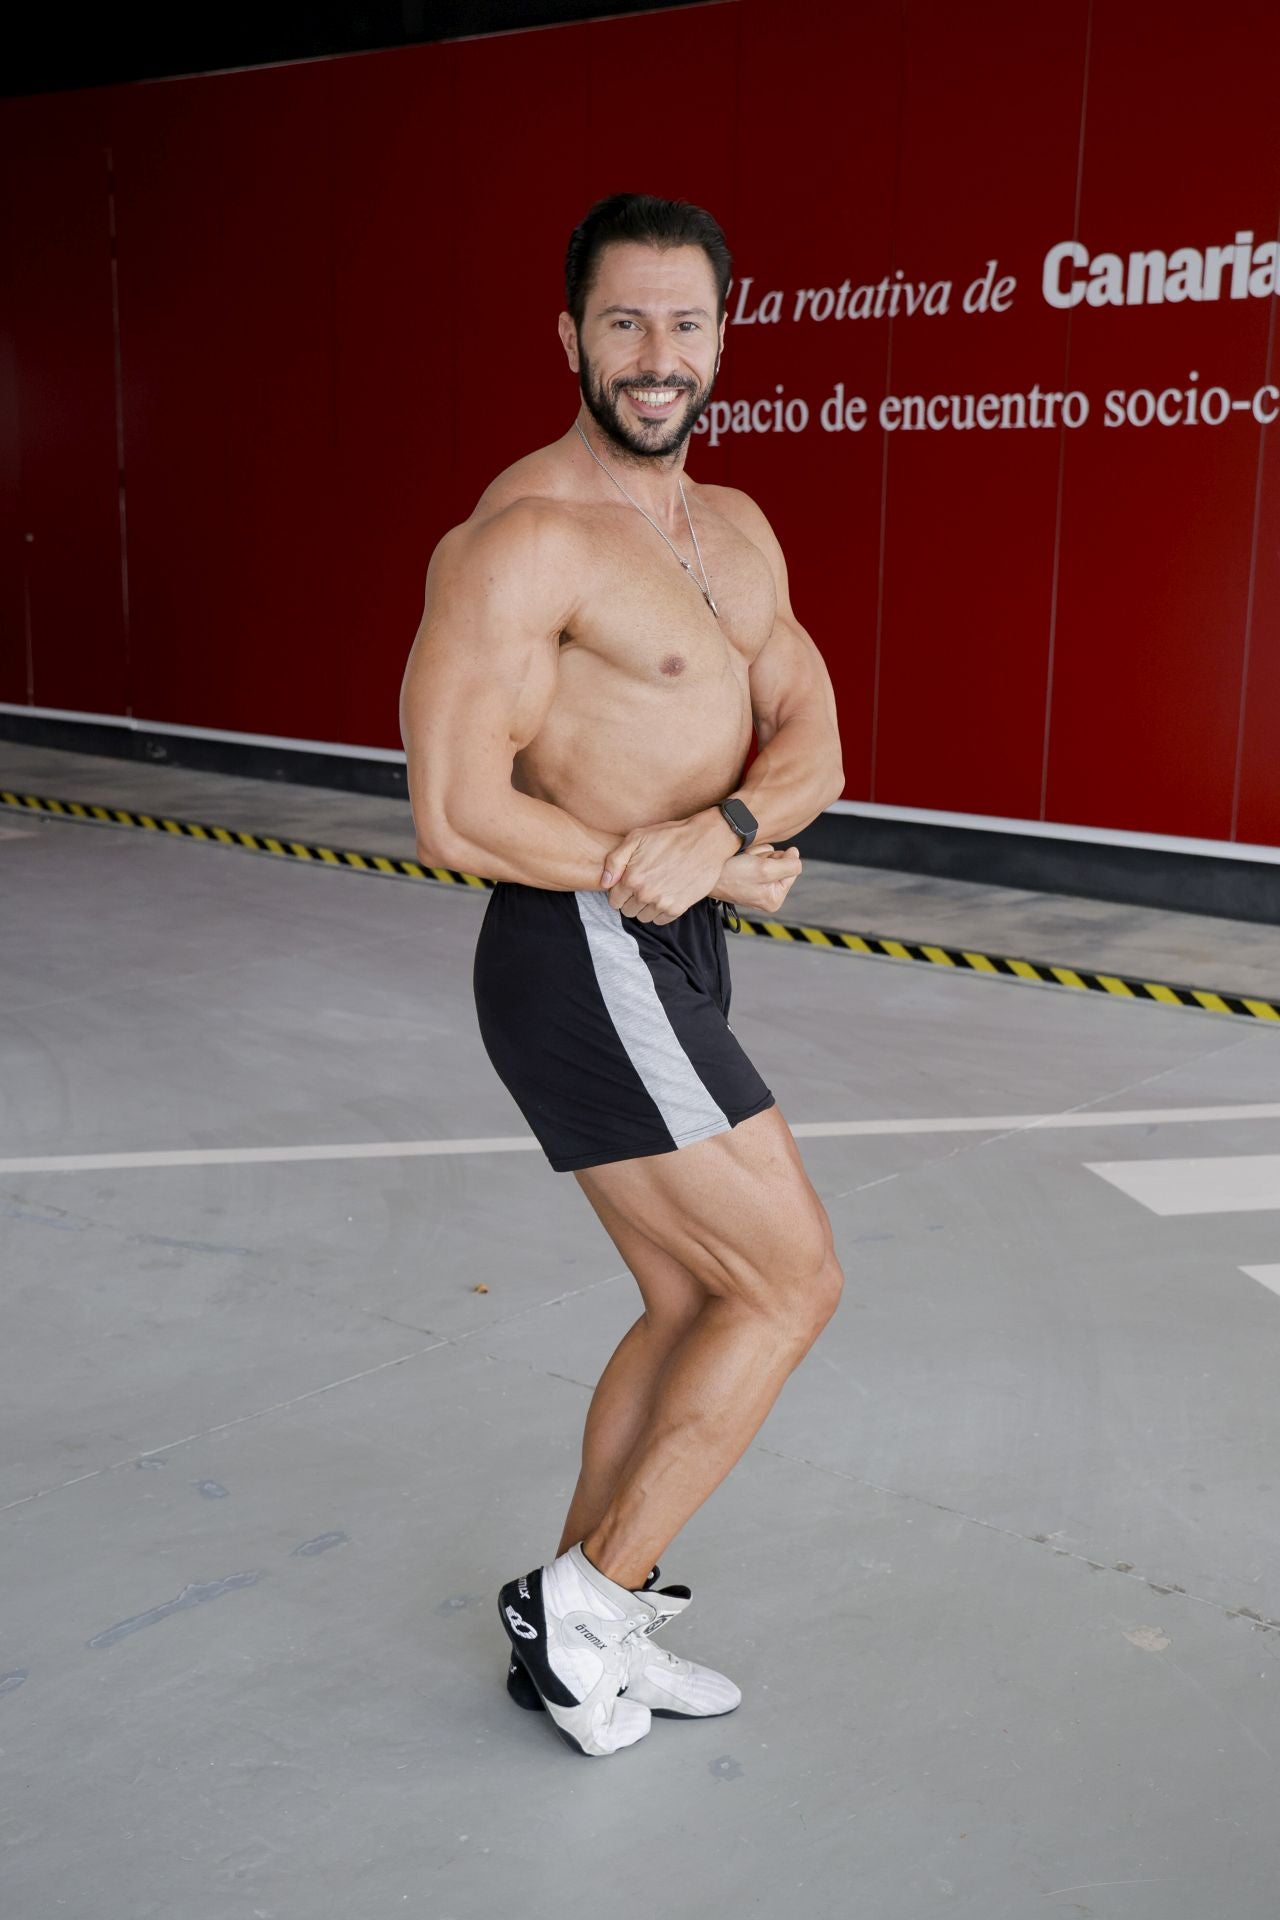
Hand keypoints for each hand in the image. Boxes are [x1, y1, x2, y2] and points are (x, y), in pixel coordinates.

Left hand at [601, 809, 738, 922]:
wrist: (705, 841)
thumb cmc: (670, 836)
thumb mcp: (637, 837)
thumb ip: (615, 860)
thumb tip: (605, 882)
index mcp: (632, 878)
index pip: (614, 901)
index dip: (620, 892)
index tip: (629, 883)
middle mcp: (645, 894)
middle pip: (628, 911)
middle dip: (632, 900)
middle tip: (644, 885)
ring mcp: (662, 903)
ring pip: (643, 917)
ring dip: (646, 907)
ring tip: (656, 889)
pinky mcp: (678, 908)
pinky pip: (660, 920)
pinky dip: (661, 912)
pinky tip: (666, 895)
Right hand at [709, 841, 801, 914]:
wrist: (704, 870)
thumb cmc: (730, 874)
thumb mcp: (765, 870)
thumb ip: (789, 865)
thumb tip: (796, 856)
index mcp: (774, 899)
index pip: (792, 869)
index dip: (779, 860)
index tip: (761, 864)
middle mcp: (767, 894)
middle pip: (781, 863)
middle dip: (766, 857)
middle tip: (749, 863)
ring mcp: (757, 884)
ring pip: (769, 857)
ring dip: (756, 854)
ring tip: (743, 861)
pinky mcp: (747, 874)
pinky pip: (758, 856)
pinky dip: (750, 854)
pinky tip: (739, 859)